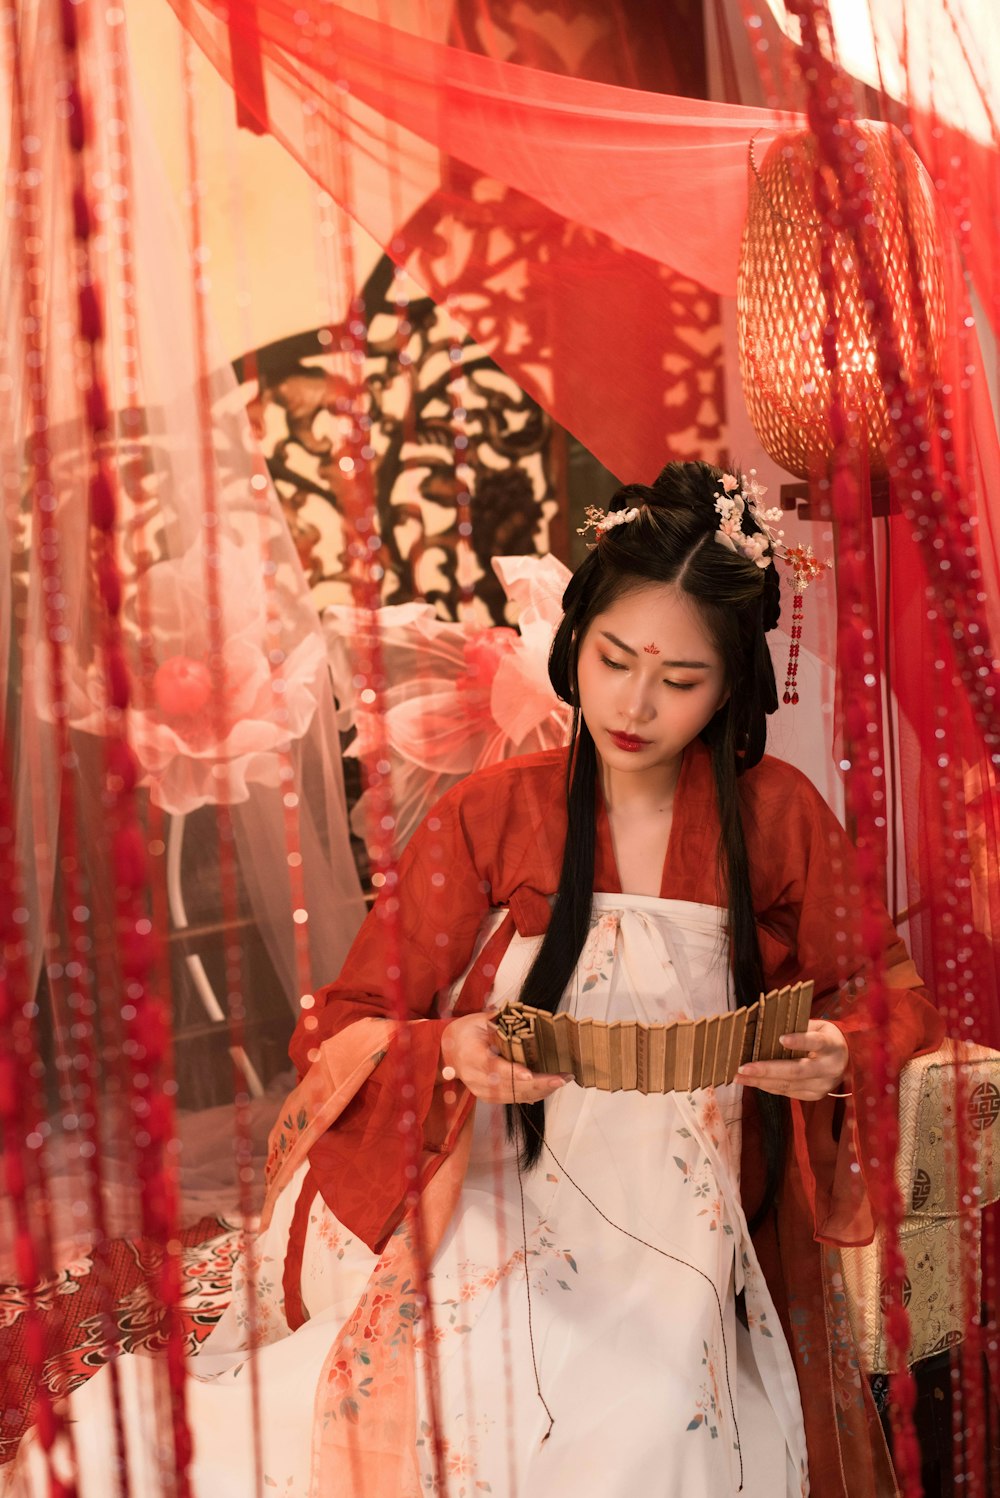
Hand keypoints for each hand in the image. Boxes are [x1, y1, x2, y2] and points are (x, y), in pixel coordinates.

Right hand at [440, 1012, 570, 1104]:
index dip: (512, 1072)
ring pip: (514, 1096)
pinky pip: (514, 1099)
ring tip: (561, 1080)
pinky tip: (549, 1087)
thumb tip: (524, 1015)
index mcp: (471, 1055)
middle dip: (538, 1083)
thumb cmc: (465, 1034)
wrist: (447, 1052)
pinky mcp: (489, 1097)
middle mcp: (475, 1078)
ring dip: (541, 1090)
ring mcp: (482, 1091)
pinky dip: (533, 1094)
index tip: (530, 1074)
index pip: (492, 1067)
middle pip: (509, 1086)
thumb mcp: (478, 1020)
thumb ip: (500, 1020)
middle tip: (561, 1077)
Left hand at [735, 1019, 848, 1101]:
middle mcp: (829, 1068)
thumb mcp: (817, 1026)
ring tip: (739, 1076)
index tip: (781, 1039)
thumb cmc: (824, 1037)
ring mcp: (823, 1086)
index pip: (817, 1042)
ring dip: (761, 1081)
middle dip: (768, 1070)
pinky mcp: (814, 1096)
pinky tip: (750, 1081)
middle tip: (744, 1067)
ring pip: (789, 1085)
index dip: (800, 1041)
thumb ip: (797, 1027)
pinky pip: (787, 1092)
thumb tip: (763, 1026)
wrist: (845, 1060)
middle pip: (797, 1070)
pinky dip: (767, 1086)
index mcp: (832, 1045)